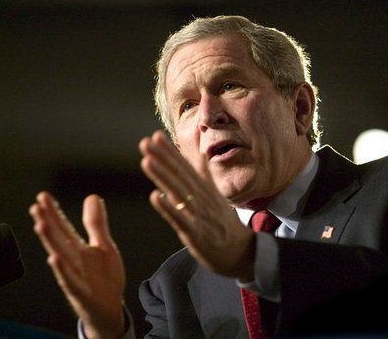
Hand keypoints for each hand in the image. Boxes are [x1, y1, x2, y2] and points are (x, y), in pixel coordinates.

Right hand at [29, 192, 125, 338]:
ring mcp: (75, 275)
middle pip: (57, 238)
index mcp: (78, 248)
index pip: (63, 226)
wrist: (109, 310)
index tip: (43, 196)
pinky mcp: (80, 291)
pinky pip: (68, 280)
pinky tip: (54, 258)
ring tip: (40, 224)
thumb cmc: (104, 279)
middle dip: (47, 221)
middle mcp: (73, 260)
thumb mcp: (104, 245)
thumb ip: (96, 223)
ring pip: (59, 256)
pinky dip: (61, 270)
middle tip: (36, 206)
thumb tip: (92, 197)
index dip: (54, 211)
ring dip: (49, 241)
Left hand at [139, 130, 255, 280]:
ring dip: (162, 176)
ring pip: (178, 192)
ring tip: (147, 161)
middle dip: (162, 157)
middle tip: (145, 142)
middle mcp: (201, 198)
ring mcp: (199, 215)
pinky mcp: (196, 233)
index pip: (184, 166)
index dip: (170, 151)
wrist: (242, 252)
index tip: (155, 136)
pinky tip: (154, 196)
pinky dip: (167, 207)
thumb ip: (206, 176)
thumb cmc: (224, 224)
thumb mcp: (216, 196)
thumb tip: (200, 155)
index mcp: (204, 189)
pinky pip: (180, 218)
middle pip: (179, 175)